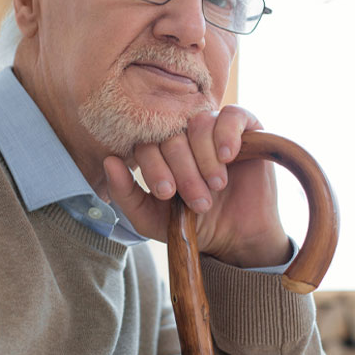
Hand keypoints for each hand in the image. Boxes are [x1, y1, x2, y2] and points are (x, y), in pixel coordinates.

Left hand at [103, 106, 291, 267]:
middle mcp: (184, 136)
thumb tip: (109, 160)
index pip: (147, 143)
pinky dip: (227, 134)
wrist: (236, 239)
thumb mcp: (150, 219)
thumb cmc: (192, 226)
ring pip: (200, 122)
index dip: (154, 167)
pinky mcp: (245, 129)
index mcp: (159, 152)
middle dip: (184, 170)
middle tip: (199, 202)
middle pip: (173, 134)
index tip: (167, 194)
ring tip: (216, 185)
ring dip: (205, 157)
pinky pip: (233, 114)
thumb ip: (125, 193)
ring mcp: (213, 130)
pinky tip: (227, 157)